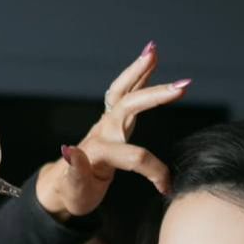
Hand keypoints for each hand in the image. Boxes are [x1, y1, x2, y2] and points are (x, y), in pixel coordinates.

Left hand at [37, 42, 188, 217]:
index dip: (154, 171)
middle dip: (154, 96)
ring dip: (140, 71)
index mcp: (98, 149)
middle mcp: (103, 131)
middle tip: (181, 87)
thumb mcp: (73, 189)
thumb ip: (75, 171)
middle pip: (128, 106)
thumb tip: (70, 150)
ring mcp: (107, 123)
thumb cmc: (73, 193)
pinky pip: (126, 93)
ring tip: (153, 50)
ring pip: (124, 91)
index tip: (166, 186)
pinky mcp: (112, 120)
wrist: (63, 186)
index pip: (134, 155)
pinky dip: (139, 76)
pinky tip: (150, 61)